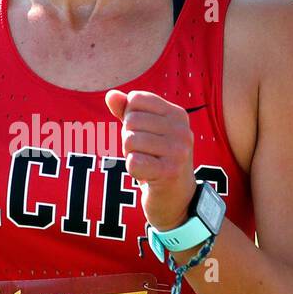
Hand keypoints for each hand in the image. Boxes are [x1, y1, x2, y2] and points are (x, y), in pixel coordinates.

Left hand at [105, 88, 197, 231]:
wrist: (177, 199)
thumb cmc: (157, 160)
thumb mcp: (144, 131)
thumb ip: (127, 111)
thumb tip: (111, 95)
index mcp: (178, 115)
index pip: (136, 99)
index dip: (129, 117)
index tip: (143, 134)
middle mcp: (181, 130)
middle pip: (131, 121)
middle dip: (128, 139)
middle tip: (145, 153)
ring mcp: (178, 151)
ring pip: (130, 141)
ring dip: (131, 155)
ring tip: (147, 163)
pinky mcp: (169, 172)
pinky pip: (133, 162)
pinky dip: (133, 170)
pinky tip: (147, 175)